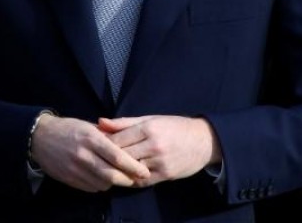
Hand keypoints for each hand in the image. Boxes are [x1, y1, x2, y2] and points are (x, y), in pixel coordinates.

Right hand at [30, 114, 149, 191]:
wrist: (40, 137)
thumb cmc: (69, 128)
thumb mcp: (89, 126)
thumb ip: (108, 135)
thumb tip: (129, 144)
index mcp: (92, 139)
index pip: (117, 157)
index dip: (133, 167)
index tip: (144, 171)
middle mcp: (84, 155)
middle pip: (111, 175)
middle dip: (127, 179)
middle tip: (136, 179)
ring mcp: (75, 169)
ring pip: (102, 184)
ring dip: (114, 183)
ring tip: (121, 178)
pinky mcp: (68, 179)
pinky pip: (90, 188)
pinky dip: (101, 186)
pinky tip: (104, 179)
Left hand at [97, 115, 220, 186]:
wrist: (204, 141)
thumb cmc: (176, 127)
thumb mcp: (152, 119)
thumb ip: (125, 122)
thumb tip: (100, 122)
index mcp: (149, 128)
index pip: (118, 139)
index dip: (105, 143)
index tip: (97, 145)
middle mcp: (154, 145)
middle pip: (122, 155)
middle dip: (109, 157)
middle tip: (99, 159)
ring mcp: (160, 161)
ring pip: (130, 169)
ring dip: (119, 170)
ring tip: (110, 168)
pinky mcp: (165, 174)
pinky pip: (141, 181)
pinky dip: (132, 179)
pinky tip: (126, 175)